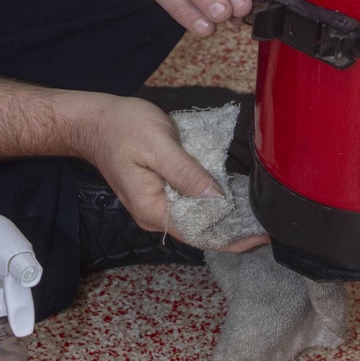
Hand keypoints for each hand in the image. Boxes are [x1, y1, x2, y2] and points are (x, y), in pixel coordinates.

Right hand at [73, 95, 266, 250]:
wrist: (93, 121)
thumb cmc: (123, 127)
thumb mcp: (158, 144)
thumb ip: (186, 172)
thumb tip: (217, 198)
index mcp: (153, 210)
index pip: (199, 235)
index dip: (232, 239)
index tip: (261, 236)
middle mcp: (153, 216)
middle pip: (199, 232)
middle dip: (232, 229)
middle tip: (265, 220)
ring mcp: (154, 207)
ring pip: (194, 219)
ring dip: (222, 217)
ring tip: (253, 211)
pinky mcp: (156, 194)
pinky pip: (187, 206)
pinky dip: (208, 203)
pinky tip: (228, 196)